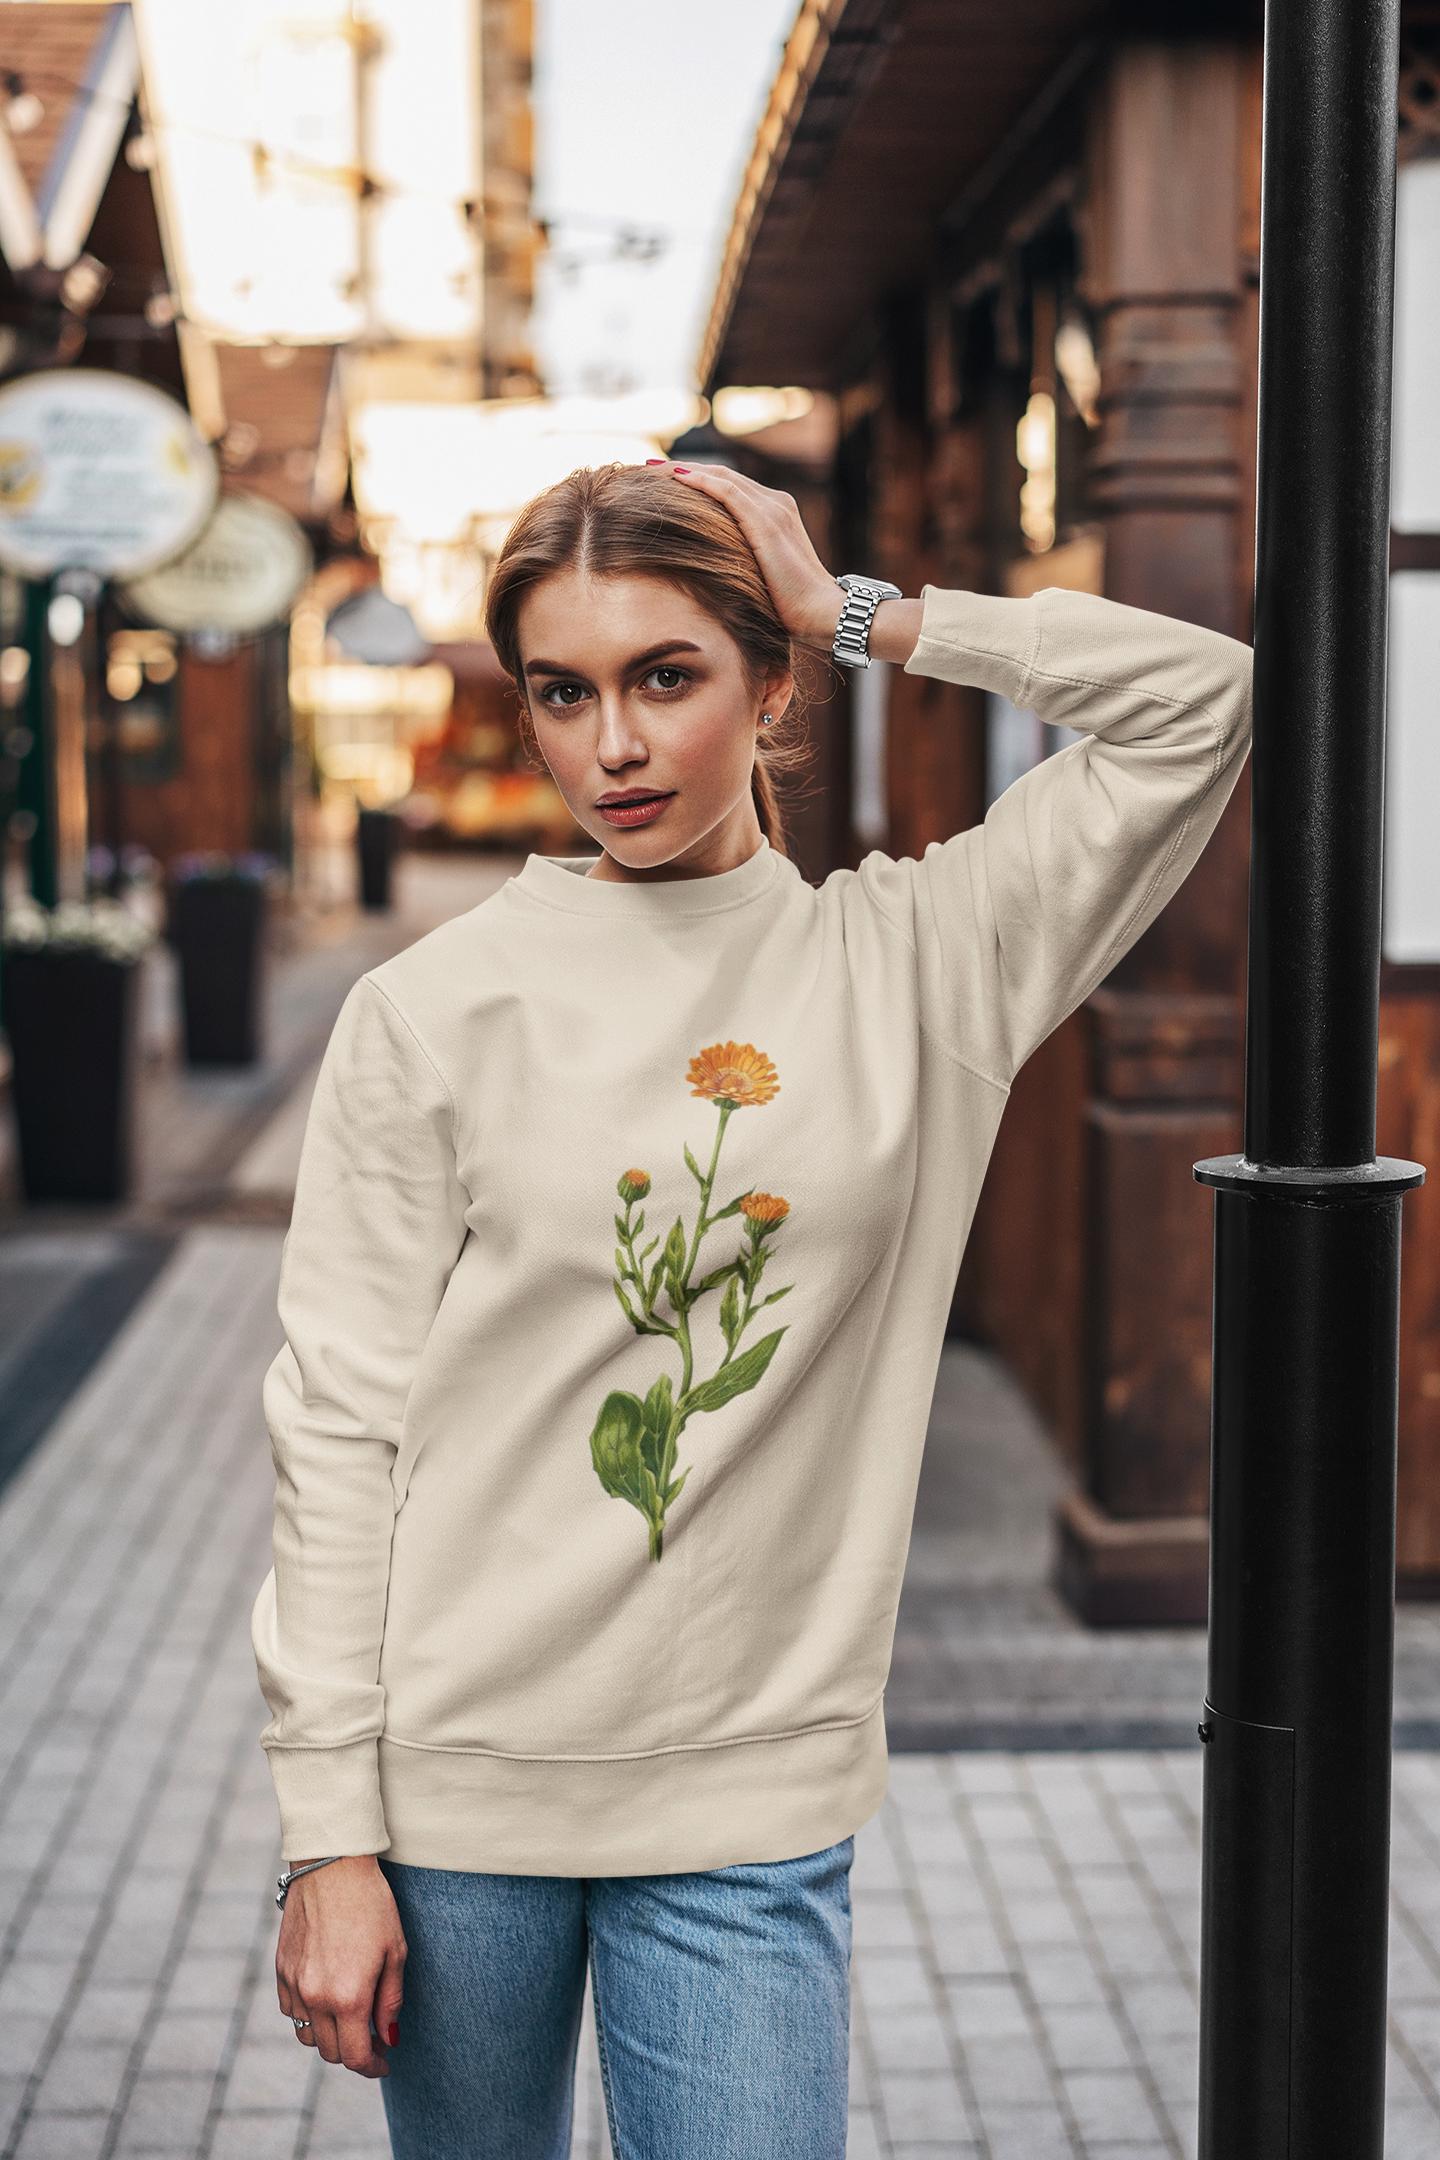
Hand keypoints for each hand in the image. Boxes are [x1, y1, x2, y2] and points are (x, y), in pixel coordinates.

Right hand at [276, 1855, 404, 2078]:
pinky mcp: (281, 1970)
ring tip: (349, 2018)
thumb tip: (387, 2037)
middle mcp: (316, 1998)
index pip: (356, 2056)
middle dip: (353, 2053)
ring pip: (307, 2036)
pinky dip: (308, 2015)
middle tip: (372, 2038)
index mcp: (349, 1997)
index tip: (384, 2062)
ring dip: (328, 2037)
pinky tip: (326, 1997)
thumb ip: (390, 2001)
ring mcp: (294, 1985)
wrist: (332, 1866)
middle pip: (330, 2052)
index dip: (373, 2066)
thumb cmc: (372, 1904)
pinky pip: (291, 2011)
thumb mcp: (395, 1951)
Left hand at [650, 461, 843, 650]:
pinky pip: (729, 493)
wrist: (822, 612)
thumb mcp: (763, 577)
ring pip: (722, 478)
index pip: (730, 487)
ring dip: (685, 470)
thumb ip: (745, 563)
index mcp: (776, 513)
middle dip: (684, 469)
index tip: (665, 481)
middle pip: (723, 476)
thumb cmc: (794, 606)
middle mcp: (776, 503)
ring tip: (653, 468)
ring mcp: (773, 510)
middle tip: (650, 466)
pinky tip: (677, 478)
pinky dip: (701, 482)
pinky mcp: (767, 523)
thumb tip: (716, 575)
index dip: (698, 480)